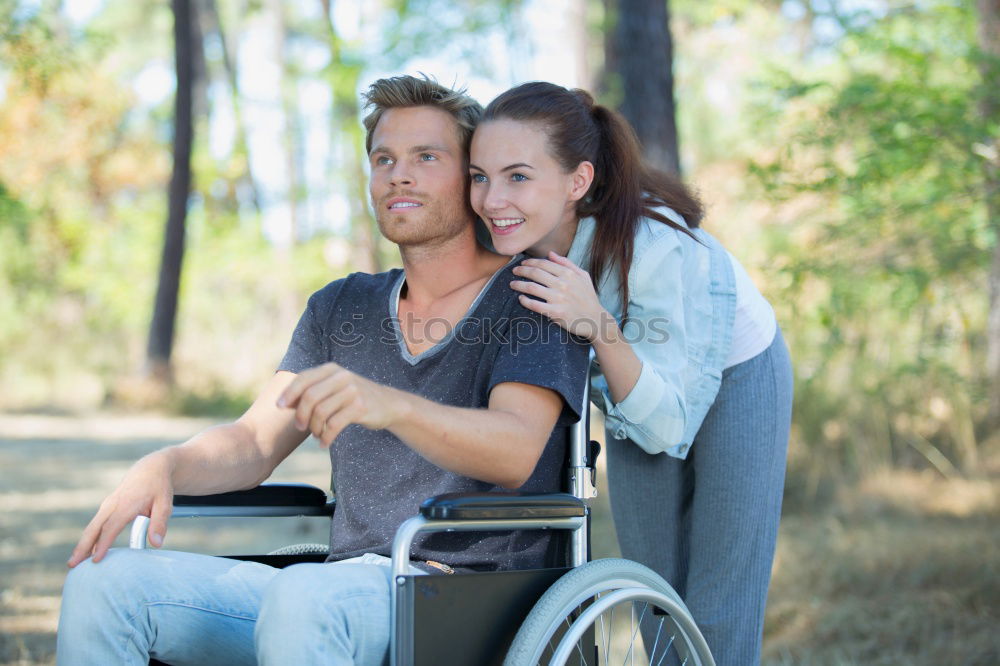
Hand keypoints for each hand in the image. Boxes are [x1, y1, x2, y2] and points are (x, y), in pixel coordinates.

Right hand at [68, 451, 174, 566]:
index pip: (112, 526)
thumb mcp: (165, 504)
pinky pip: (95, 524)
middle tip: (72, 565)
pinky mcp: (106, 508)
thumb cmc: (158, 488)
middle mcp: (112, 504)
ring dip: (82, 544)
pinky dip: (88, 538)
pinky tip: (85, 552)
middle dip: (82, 547)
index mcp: (126, 504)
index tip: (96, 560)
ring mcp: (107, 505)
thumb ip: (160, 523)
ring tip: (73, 563)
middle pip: (94, 528)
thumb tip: (156, 544)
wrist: (150, 469)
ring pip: (92, 527)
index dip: (103, 543)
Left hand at [276, 363, 403, 446]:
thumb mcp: (334, 388)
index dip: (289, 393)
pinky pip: (334, 425)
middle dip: (300, 415)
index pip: (304, 379)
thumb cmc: (354, 398)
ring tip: (317, 435)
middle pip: (310, 397)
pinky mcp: (360, 407)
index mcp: (332, 369)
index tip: (279, 407)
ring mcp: (352, 391)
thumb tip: (283, 403)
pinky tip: (324, 443)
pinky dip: (326, 437)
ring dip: (314, 428)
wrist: (389, 404)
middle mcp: (341, 376)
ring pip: (321, 412)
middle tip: (299, 427)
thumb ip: (312, 392)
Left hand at [510, 252, 609, 341]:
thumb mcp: (583, 276)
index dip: (530, 262)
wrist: (596, 319)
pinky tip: (521, 298)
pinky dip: (525, 301)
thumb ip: (567, 263)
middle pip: (535, 273)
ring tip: (512, 284)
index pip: (544, 264)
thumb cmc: (588, 297)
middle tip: (514, 271)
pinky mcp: (555, 312)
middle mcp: (562, 284)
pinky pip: (535, 305)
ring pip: (532, 288)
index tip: (523, 263)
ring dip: (519, 284)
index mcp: (568, 274)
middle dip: (521, 270)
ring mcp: (558, 299)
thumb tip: (550, 254)